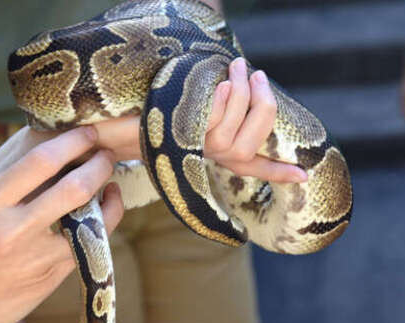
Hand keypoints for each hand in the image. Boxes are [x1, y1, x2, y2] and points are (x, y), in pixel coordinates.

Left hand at [92, 57, 307, 182]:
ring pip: (238, 124)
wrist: (100, 126)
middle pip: (256, 139)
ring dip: (243, 90)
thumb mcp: (180, 116)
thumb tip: (233, 91)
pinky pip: (216, 117)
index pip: (254, 167)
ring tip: (234, 66)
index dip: (279, 172)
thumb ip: (210, 114)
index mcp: (211, 155)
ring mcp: (197, 147)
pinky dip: (222, 96)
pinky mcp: (182, 136)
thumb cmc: (137, 118)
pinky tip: (218, 81)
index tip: (304, 174)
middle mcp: (208, 156)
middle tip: (258, 74)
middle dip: (265, 104)